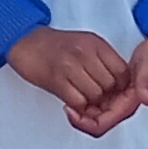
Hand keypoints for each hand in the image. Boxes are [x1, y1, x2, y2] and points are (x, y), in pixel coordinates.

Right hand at [4, 25, 129, 122]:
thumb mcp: (85, 44)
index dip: (121, 86)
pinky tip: (71, 99)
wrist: (25, 42)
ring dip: (91, 102)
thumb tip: (121, 83)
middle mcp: (85, 53)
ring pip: (95, 95)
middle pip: (110, 86)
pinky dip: (77, 106)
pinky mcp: (56, 80)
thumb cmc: (55, 45)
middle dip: (106, 96)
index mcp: (95, 44)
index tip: (114, 91)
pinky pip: (78, 101)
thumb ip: (104, 60)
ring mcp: (70, 66)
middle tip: (97, 98)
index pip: (122, 71)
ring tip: (81, 96)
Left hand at [71, 34, 147, 139]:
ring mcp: (117, 99)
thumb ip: (146, 82)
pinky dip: (84, 99)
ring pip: (93, 114)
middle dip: (79, 117)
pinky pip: (95, 103)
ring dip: (80, 109)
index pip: (100, 125)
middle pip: (94, 123)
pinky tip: (77, 88)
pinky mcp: (114, 92)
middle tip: (65, 104)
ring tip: (68, 96)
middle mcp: (122, 105)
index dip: (83, 122)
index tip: (70, 110)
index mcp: (129, 104)